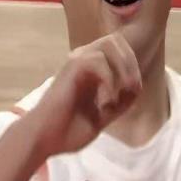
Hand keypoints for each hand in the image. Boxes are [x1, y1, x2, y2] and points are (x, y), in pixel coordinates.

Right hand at [25, 33, 141, 158]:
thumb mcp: (103, 116)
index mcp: (91, 69)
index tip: (134, 90)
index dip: (132, 65)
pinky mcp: (71, 66)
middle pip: (117, 40)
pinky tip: (107, 102)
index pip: (120, 49)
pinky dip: (110, 80)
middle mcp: (83, 59)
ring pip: (110, 44)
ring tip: (123, 93)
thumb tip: (137, 87)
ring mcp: (77, 60)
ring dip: (123, 69)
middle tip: (131, 88)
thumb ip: (120, 102)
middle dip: (130, 62)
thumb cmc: (68, 131)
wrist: (43, 141)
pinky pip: (99, 60)